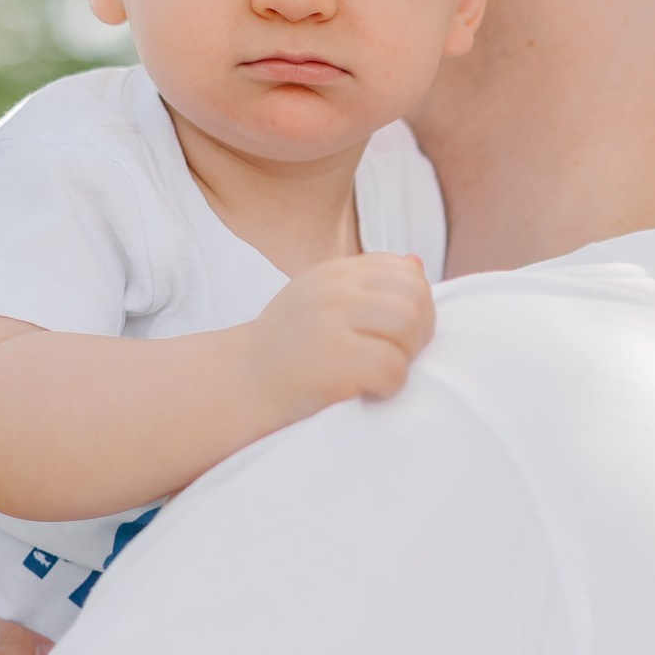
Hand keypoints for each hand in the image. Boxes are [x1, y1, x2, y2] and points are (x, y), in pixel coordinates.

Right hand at [244, 252, 435, 423]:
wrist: (235, 388)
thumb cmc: (285, 353)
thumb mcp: (321, 304)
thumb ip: (366, 287)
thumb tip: (416, 263)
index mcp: (334, 274)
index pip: (404, 271)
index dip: (414, 305)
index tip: (393, 335)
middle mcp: (333, 289)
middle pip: (415, 296)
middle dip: (418, 332)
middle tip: (394, 357)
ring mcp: (331, 321)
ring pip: (409, 325)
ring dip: (406, 357)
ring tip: (379, 372)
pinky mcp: (333, 359)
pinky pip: (393, 367)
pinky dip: (390, 385)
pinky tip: (367, 390)